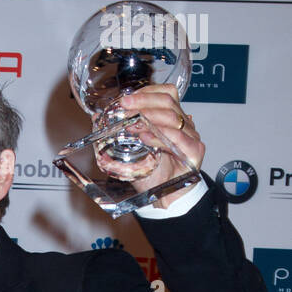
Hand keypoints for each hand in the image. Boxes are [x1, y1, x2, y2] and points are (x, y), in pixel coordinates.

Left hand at [119, 84, 204, 205]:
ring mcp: (190, 136)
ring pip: (172, 118)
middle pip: (167, 101)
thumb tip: (98, 117)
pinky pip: (178, 138)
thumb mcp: (129, 150)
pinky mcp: (194, 151)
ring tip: (132, 125)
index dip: (146, 93)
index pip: (165, 93)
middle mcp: (182, 125)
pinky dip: (160, 136)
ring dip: (149, 118)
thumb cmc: (152, 174)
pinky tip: (146, 138)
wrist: (165, 198)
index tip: (125, 99)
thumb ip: (116, 133)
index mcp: (170, 119)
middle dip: (143, 102)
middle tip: (125, 106)